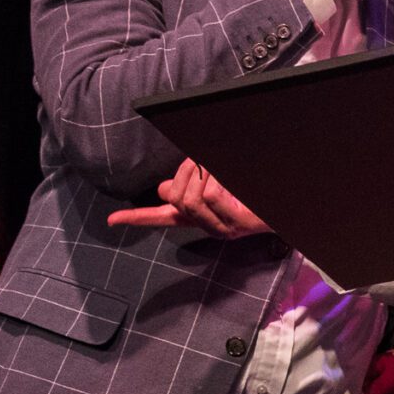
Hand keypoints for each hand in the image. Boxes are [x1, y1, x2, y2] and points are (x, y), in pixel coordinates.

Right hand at [105, 159, 270, 236]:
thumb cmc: (246, 190)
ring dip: (203, 173)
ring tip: (220, 173)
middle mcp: (206, 225)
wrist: (282, 203)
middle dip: (186, 172)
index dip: (135, 217)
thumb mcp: (212, 184)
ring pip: (190, 197)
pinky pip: (210, 195)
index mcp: (197, 216)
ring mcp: (221, 228)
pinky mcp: (235, 225)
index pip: (159, 218)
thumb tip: (163, 190)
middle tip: (206, 165)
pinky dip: (217, 179)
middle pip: (173, 197)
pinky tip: (230, 182)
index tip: (111, 220)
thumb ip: (187, 186)